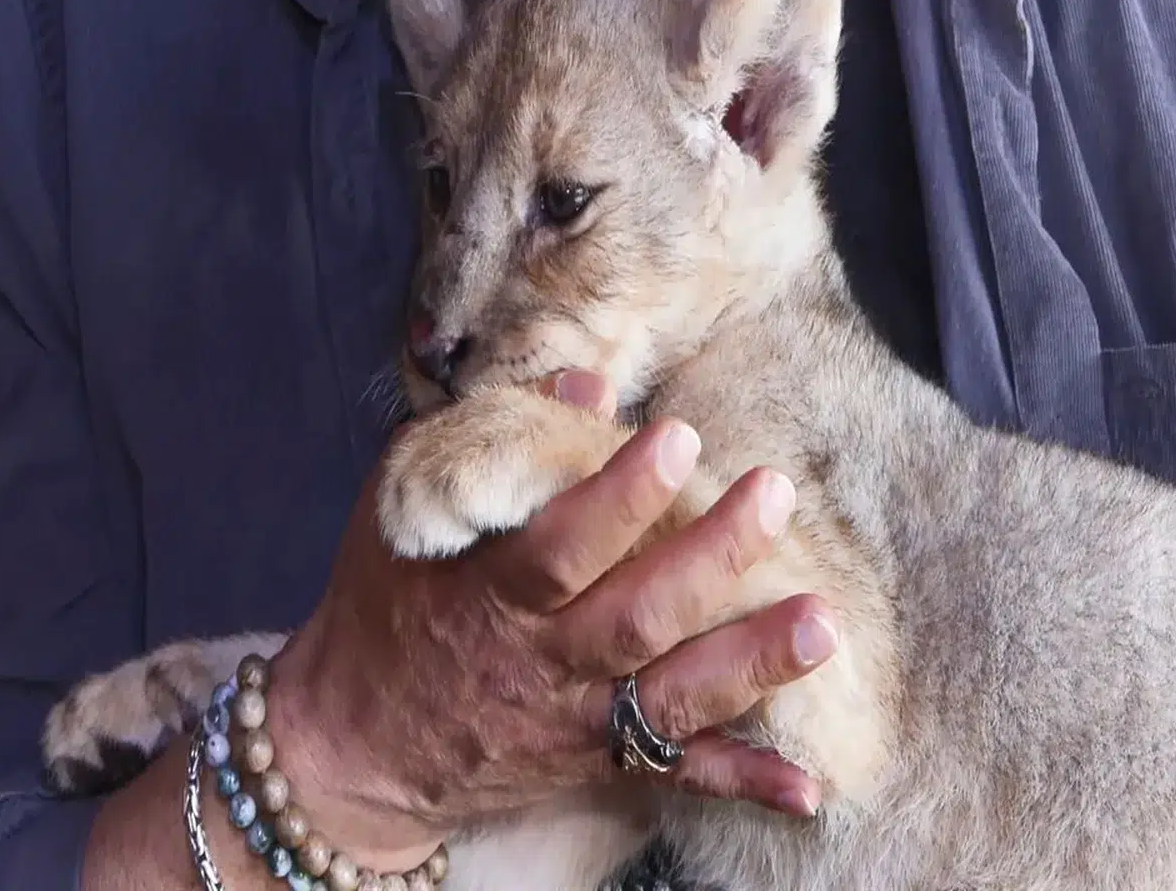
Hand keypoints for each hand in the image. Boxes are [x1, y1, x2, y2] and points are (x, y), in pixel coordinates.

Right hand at [266, 372, 838, 871]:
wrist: (354, 745)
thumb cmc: (380, 607)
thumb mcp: (405, 514)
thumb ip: (488, 449)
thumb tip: (586, 388)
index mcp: (489, 592)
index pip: (561, 545)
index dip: (619, 495)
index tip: (677, 438)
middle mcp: (541, 661)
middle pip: (636, 616)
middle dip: (710, 559)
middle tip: (772, 496)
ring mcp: (574, 719)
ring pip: (670, 696)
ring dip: (750, 663)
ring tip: (821, 623)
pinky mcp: (596, 761)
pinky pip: (673, 776)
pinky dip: (741, 781)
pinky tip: (808, 786)